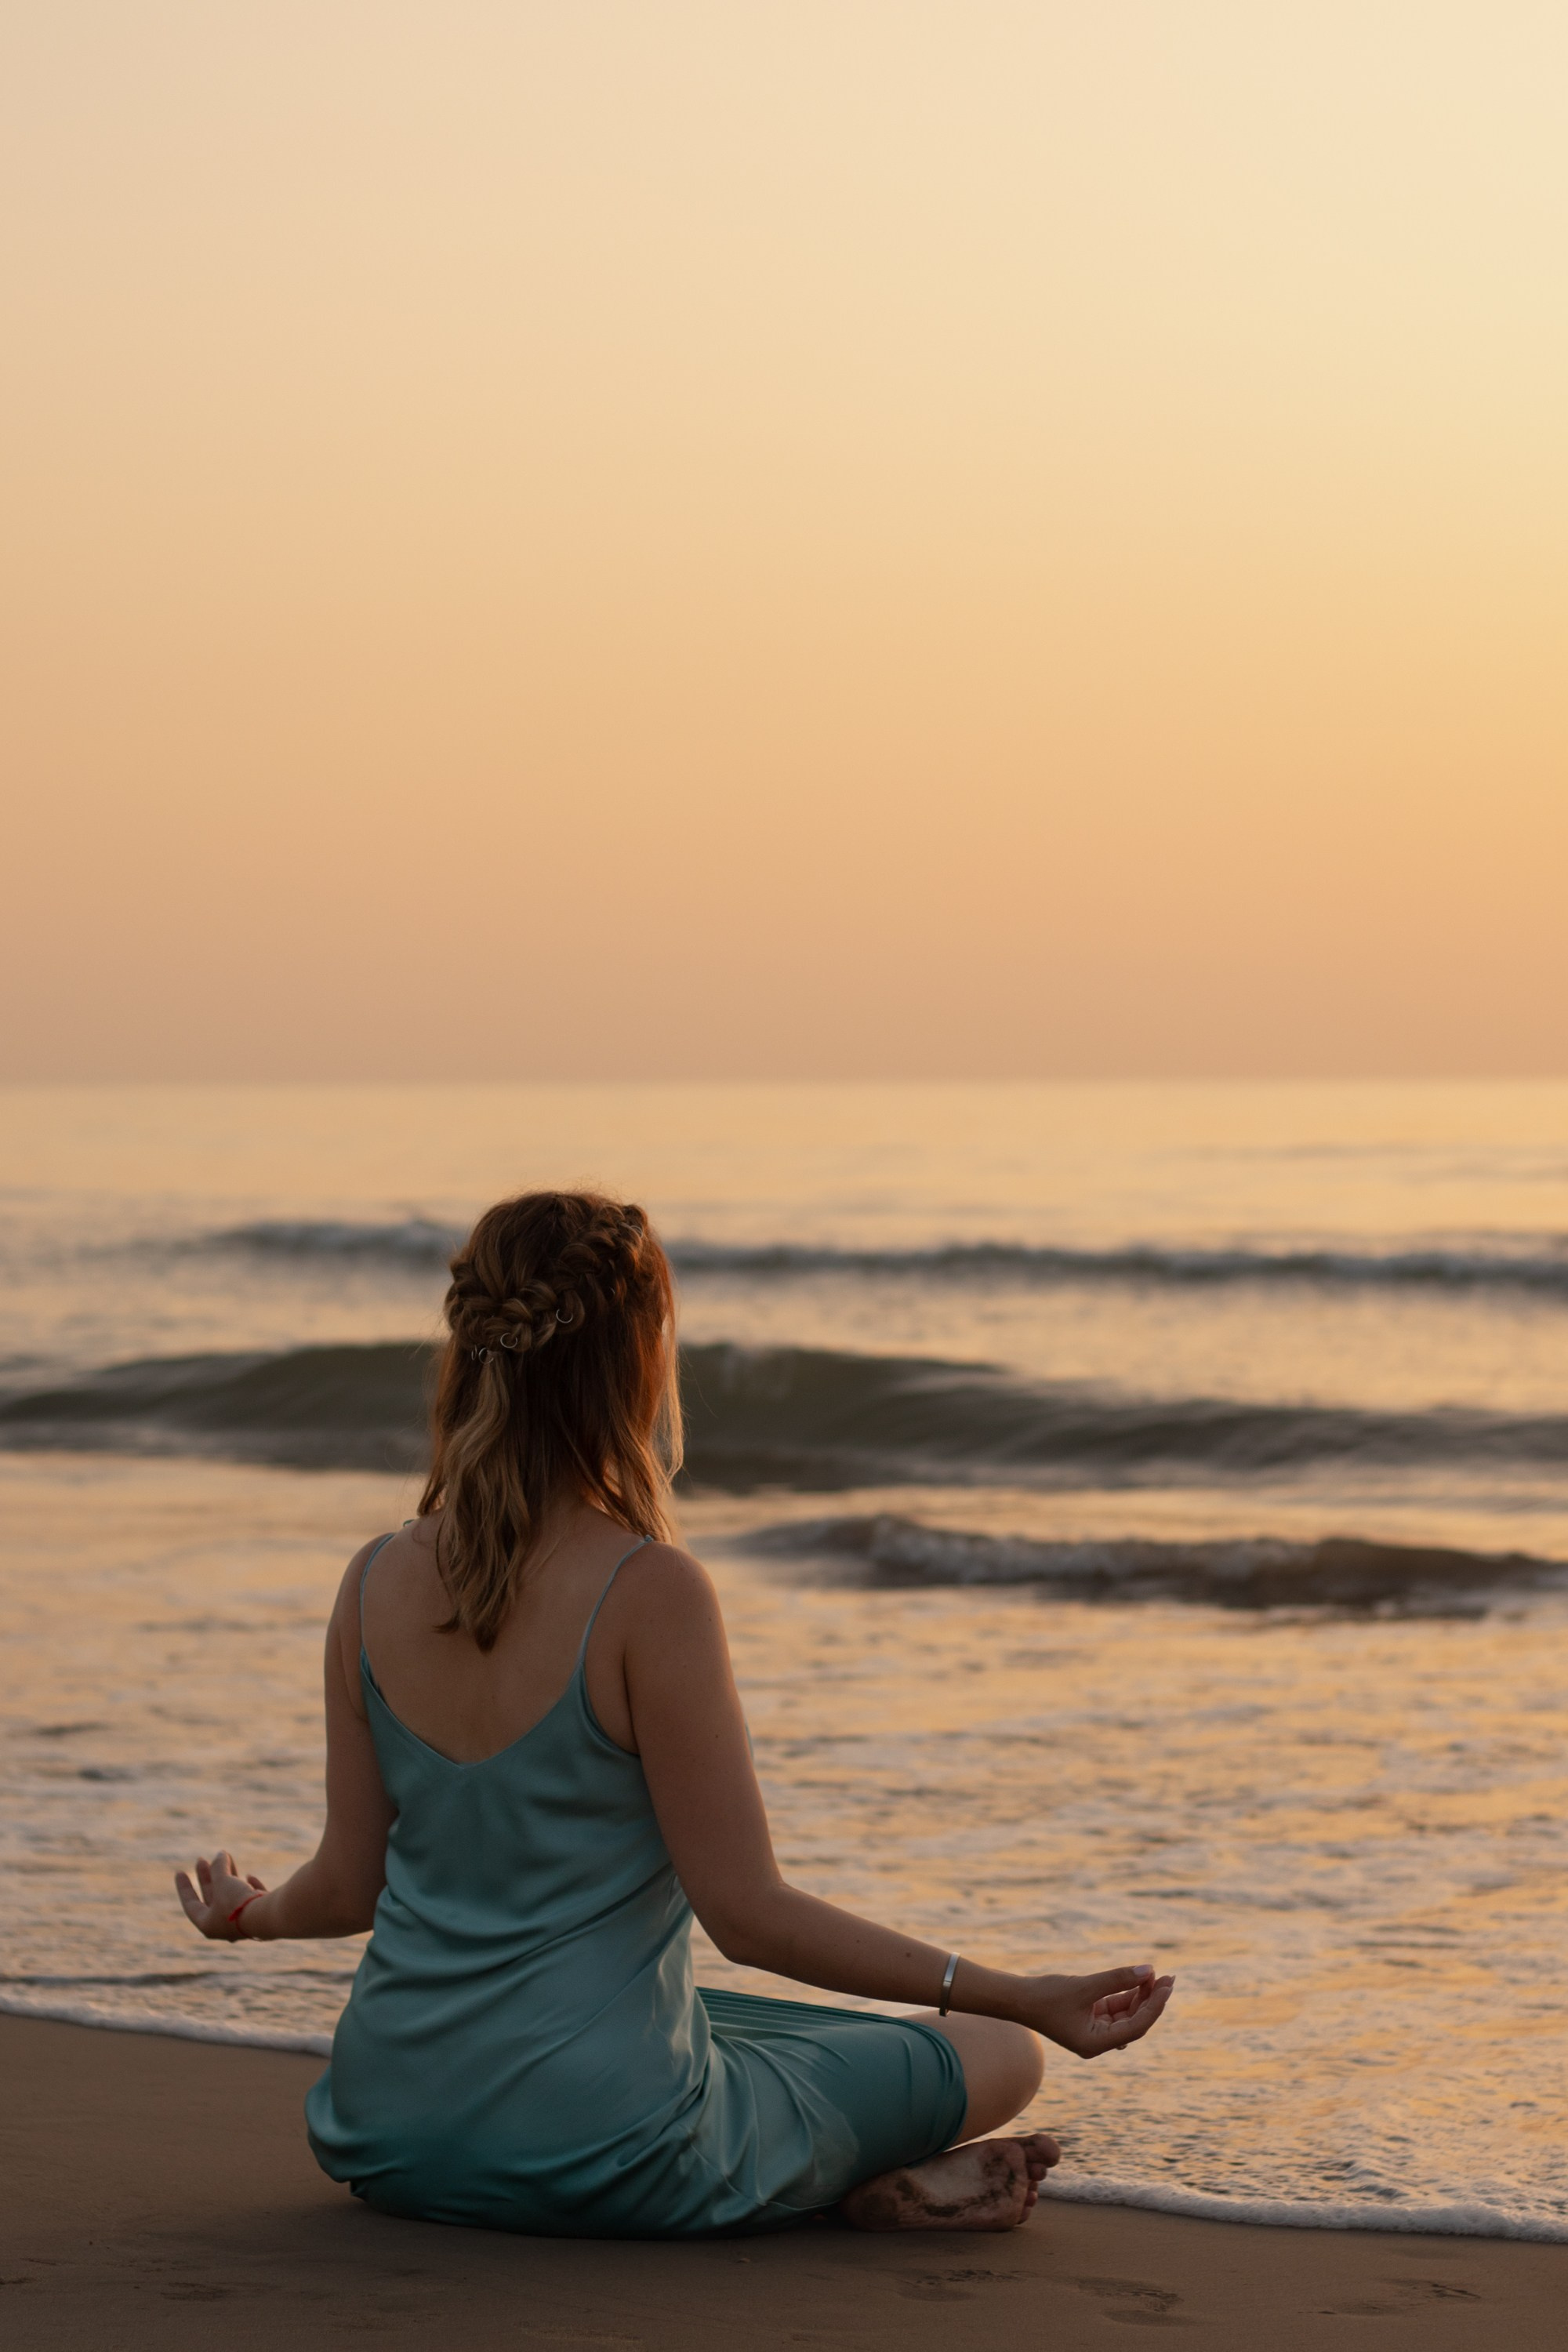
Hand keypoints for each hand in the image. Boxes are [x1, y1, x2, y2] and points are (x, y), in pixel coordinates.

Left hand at [175, 1851, 266, 1940]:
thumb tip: (219, 1854)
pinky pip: (251, 1900)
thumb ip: (218, 1867)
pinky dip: (249, 1887)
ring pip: (231, 1896)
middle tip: (200, 1860)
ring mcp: (243, 1923)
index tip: (179, 1872)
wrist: (268, 1916)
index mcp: (208, 1925)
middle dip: (206, 1878)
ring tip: (226, 1857)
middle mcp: (223, 1927)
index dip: (184, 1887)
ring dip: (228, 1876)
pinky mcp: (260, 1917)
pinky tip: (250, 1876)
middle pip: (211, 1898)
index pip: (191, 1904)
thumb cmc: (238, 1902)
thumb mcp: (222, 1881)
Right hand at [1022, 1965, 1173, 2057]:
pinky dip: (1125, 1994)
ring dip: (1139, 1995)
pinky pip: (1114, 2008)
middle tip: (1169, 1978)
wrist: (1017, 1998)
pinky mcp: (1088, 2019)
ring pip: (1126, 2014)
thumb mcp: (1085, 1986)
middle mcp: (1098, 2042)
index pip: (1136, 2026)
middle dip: (1151, 1999)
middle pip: (1134, 2022)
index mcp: (1096, 2044)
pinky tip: (1136, 1979)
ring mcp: (1093, 2031)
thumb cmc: (1047, 1995)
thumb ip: (1117, 1978)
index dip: (1154, 2005)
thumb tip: (1149, 1971)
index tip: (1168, 1985)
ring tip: (1153, 1974)